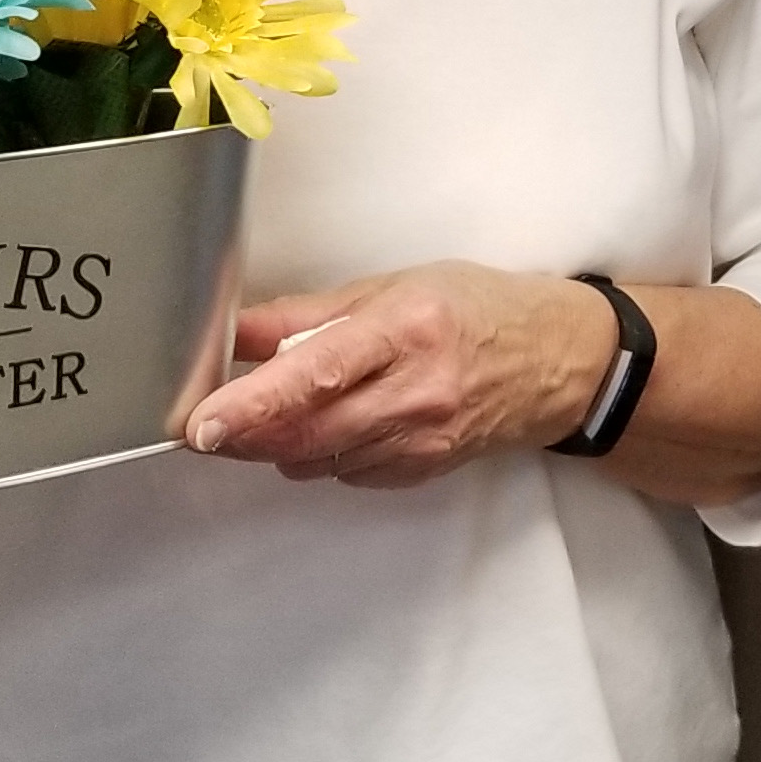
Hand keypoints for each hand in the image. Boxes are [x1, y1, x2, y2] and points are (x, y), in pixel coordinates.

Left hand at [186, 263, 616, 488]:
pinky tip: (333, 424)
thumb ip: (306, 316)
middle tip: (206, 427)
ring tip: (274, 413)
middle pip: (308, 433)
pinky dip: (323, 454)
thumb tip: (234, 333)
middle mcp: (417, 391)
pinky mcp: (424, 469)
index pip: (316, 373)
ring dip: (281, 444)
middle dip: (245, 436)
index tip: (204, 421)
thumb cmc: (476, 310)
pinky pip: (348, 474)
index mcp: (406, 330)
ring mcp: (423, 438)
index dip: (252, 404)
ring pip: (320, 460)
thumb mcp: (392, 287)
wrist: (556, 361)